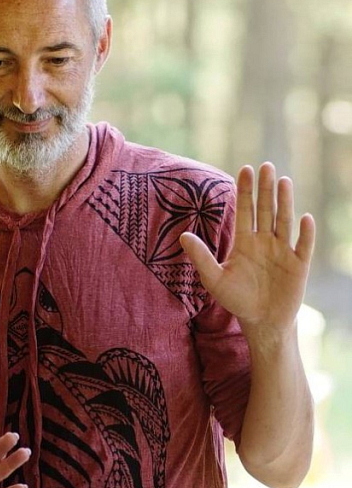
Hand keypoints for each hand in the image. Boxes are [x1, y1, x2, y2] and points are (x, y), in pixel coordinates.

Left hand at [180, 163, 314, 343]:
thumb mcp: (214, 278)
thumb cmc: (236, 299)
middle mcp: (264, 241)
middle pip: (265, 210)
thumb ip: (201, 256)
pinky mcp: (299, 265)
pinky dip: (304, 233)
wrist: (261, 321)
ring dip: (284, 202)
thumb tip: (183, 236)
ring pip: (284, 221)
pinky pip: (303, 246)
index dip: (245, 191)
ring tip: (283, 180)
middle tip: (265, 166)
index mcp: (244, 242)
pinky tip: (304, 218)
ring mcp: (283, 251)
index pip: (244, 211)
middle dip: (265, 189)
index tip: (245, 169)